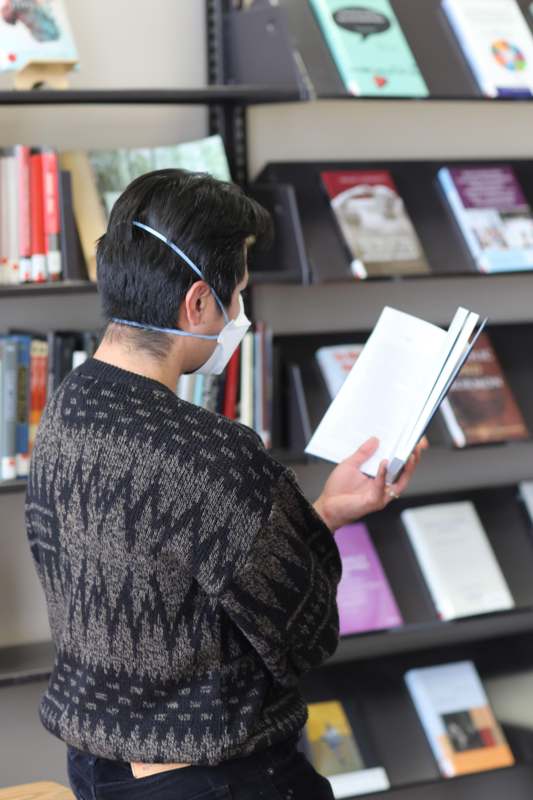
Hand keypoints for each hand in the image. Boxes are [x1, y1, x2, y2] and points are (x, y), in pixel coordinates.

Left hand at [313, 436, 427, 532]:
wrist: (328, 506)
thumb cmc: (338, 488)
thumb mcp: (350, 464)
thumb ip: (363, 453)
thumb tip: (375, 440)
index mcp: (381, 476)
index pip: (399, 464)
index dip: (409, 453)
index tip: (415, 440)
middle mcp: (385, 486)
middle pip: (405, 472)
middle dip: (413, 458)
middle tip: (417, 445)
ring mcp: (382, 495)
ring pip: (400, 482)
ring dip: (406, 468)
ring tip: (409, 454)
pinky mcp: (375, 501)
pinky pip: (382, 487)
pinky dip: (383, 475)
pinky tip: (385, 463)